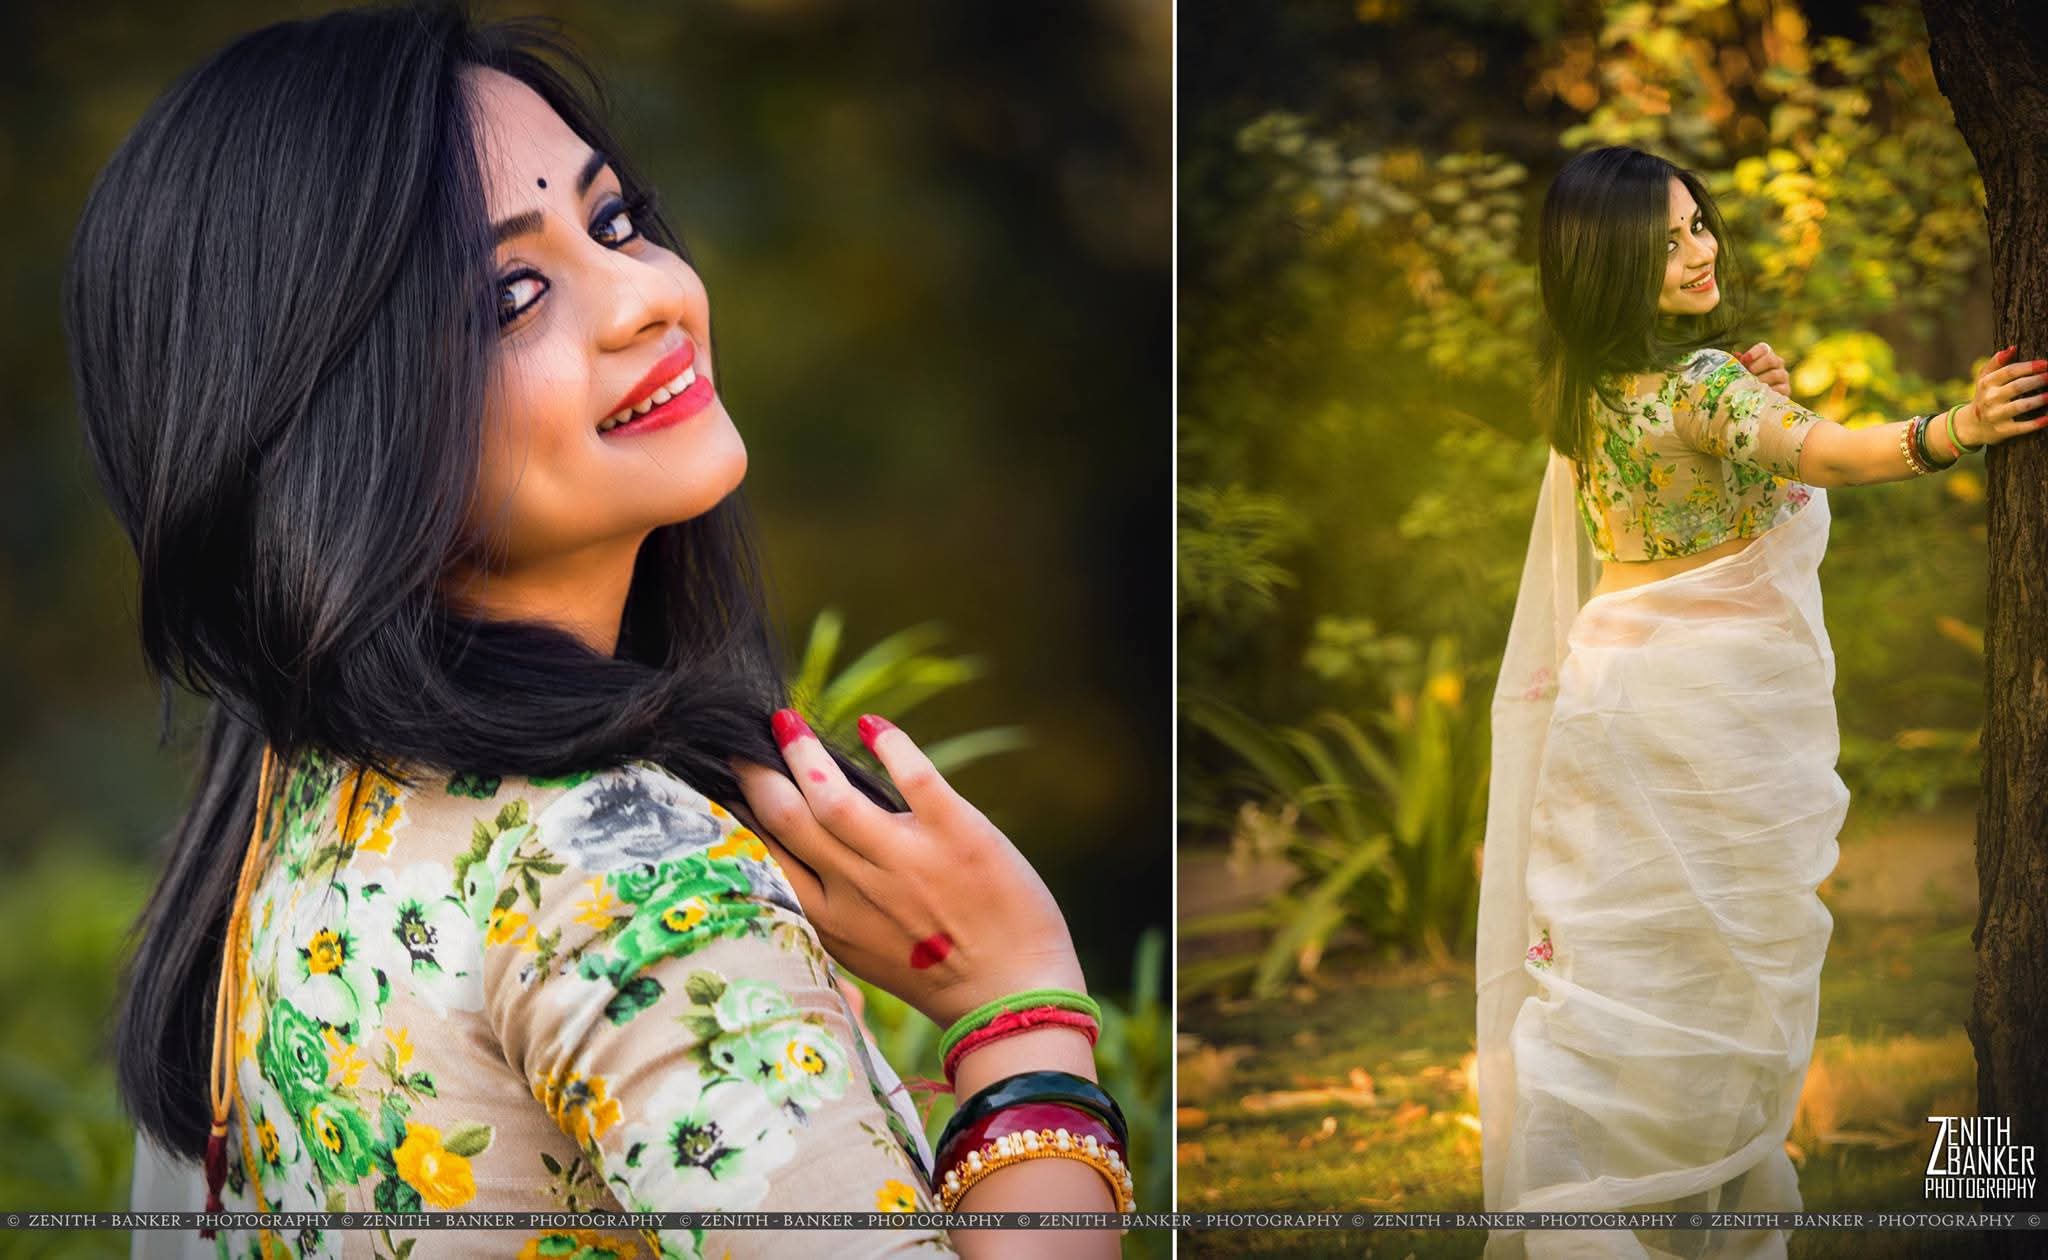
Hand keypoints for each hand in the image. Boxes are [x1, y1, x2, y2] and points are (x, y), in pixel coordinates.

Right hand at [732, 711, 1085, 1031]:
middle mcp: (857, 889)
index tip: (726, 784)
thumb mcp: (865, 950)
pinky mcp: (956, 834)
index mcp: (829, 919)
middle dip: (755, 775)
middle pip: (786, 818)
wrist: (1013, 997)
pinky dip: (889, 744)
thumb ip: (832, 905)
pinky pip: (913, 775)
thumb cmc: (939, 974)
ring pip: (831, 796)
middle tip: (739, 743)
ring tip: (785, 722)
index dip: (739, 815)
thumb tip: (802, 850)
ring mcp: (905, 861)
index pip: (766, 856)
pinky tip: (872, 724)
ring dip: (802, 752)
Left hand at [1737, 342, 1790, 397]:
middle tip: (1747, 374)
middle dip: (1756, 366)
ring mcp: (1783, 376)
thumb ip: (1739, 364)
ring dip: (1761, 380)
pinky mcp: (1786, 390)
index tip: (1744, 360)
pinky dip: (1770, 391)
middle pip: (1770, 360)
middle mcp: (1777, 363)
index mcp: (1766, 355)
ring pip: (1775, 374)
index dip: (1753, 353)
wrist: (1759, 400)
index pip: (1763, 348)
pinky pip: (1781, 389)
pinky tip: (1760, 394)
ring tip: (1751, 386)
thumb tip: (1737, 355)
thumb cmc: (1748, 382)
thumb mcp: (1742, 373)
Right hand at [1958, 345, 2047, 447]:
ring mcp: (1995, 415)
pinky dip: (2036, 423)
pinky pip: (2022, 427)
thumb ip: (1996, 362)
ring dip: (2039, 400)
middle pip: (2017, 387)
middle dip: (2038, 381)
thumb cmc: (1986, 396)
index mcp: (1987, 383)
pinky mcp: (2002, 431)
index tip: (2046, 364)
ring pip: (2021, 406)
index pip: (2009, 371)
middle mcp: (1990, 399)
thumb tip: (2012, 348)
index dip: (2030, 367)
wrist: (1972, 426)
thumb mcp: (1985, 379)